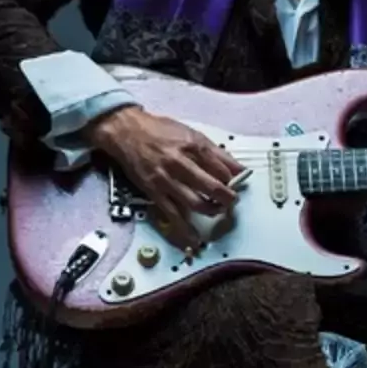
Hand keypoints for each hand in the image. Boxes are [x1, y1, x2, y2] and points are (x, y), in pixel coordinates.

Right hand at [85, 106, 244, 250]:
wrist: (128, 131)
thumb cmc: (159, 130)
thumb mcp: (191, 132)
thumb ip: (215, 151)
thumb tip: (236, 167)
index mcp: (193, 146)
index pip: (223, 168)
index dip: (235, 179)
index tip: (238, 184)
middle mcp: (181, 163)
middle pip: (212, 187)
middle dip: (227, 198)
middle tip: (232, 201)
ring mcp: (167, 179)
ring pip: (196, 203)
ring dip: (211, 211)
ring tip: (218, 211)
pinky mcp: (154, 192)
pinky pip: (172, 214)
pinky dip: (185, 229)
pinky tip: (194, 237)